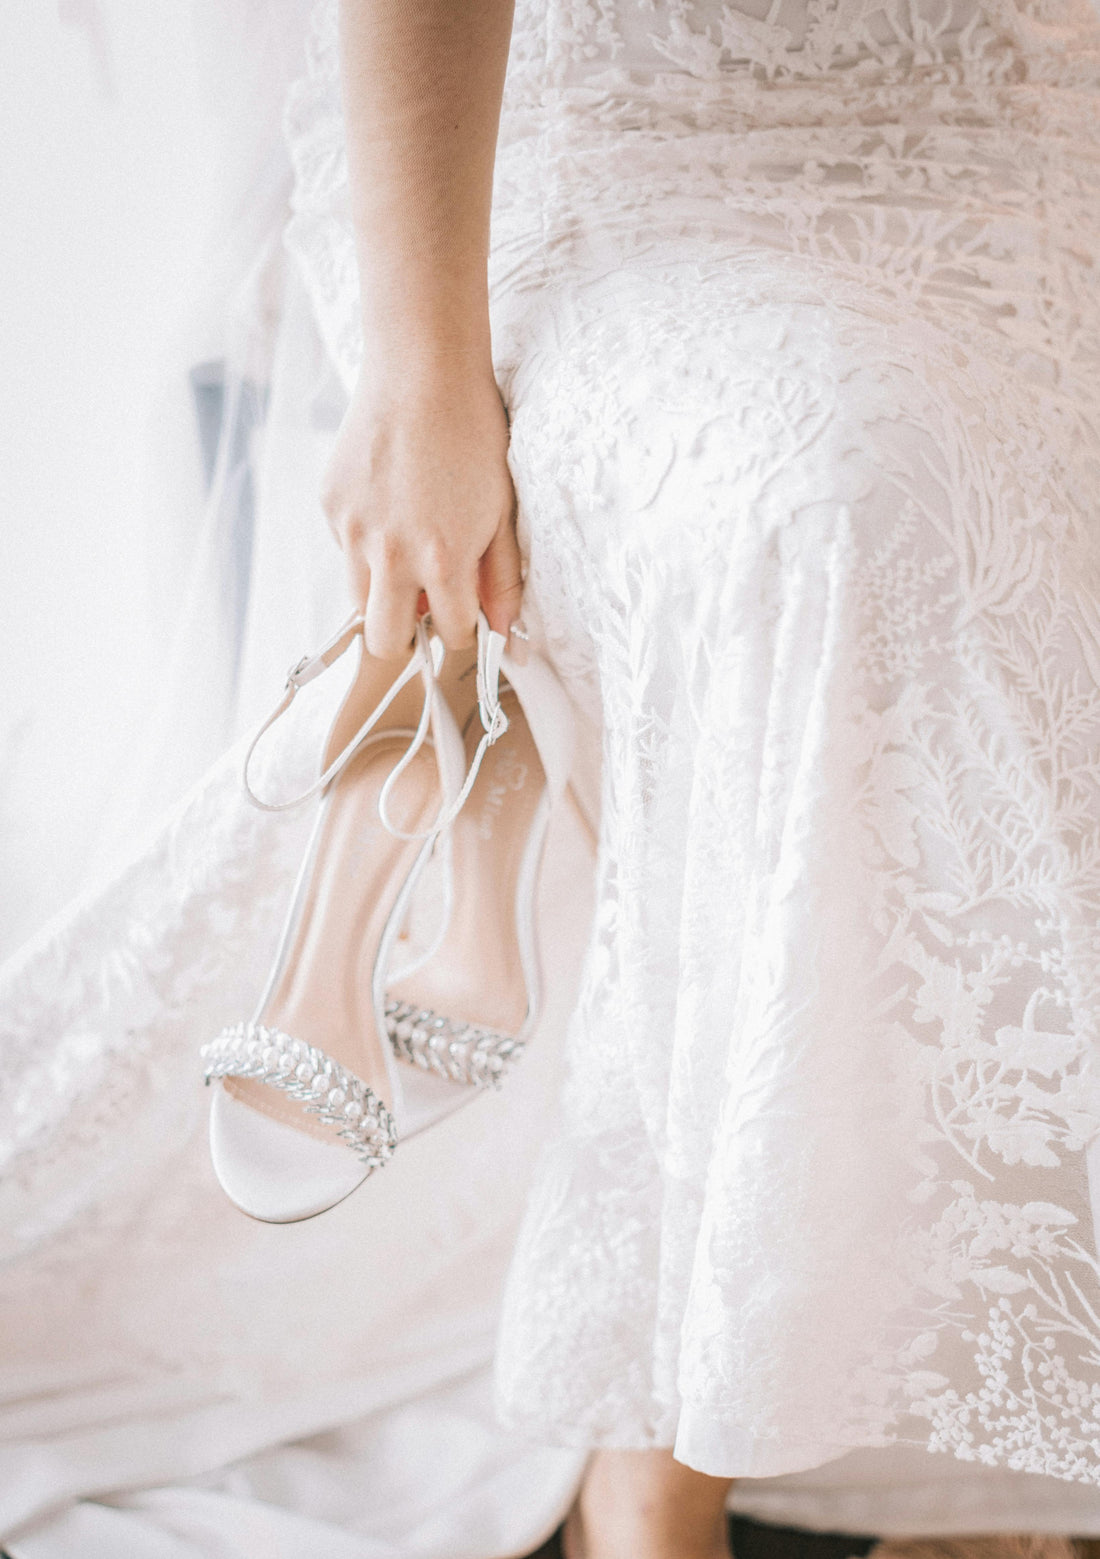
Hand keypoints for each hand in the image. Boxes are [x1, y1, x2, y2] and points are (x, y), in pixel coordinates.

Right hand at [321, 355, 522, 656]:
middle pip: (385, 641)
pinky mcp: (330, 505)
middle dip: (408, 635)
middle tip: (425, 604)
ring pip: (359, 600)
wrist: (422, 371)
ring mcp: (352, 531)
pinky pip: (345, 550)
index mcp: (443, 561)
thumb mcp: (502, 511)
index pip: (451, 635)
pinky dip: (365, 543)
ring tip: (407, 547)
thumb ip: (502, 578)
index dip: (463, 628)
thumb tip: (504, 631)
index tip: (465, 612)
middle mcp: (390, 556)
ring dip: (383, 591)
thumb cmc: (474, 437)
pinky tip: (388, 501)